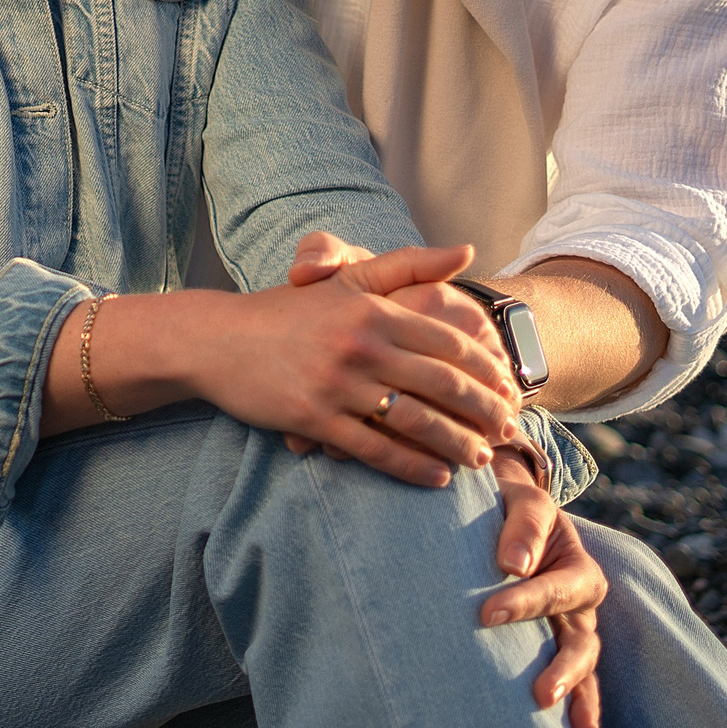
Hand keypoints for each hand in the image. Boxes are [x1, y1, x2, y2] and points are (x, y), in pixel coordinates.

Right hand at [171, 247, 521, 487]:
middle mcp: (358, 345)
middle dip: (485, 413)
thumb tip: (466, 250)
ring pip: (416, 423)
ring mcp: (335, 384)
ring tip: (482, 459)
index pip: (449, 345)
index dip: (488, 372)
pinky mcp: (312, 418)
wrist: (215, 338)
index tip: (510, 391)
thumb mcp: (347, 279)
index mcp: (372, 310)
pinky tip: (436, 477)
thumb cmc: (287, 310)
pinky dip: (413, 467)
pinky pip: (376, 450)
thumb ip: (408, 264)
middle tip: (511, 431)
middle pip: (443, 386)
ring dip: (458, 446)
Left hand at [485, 449, 605, 727]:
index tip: (486, 613)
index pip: (556, 589)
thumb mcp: (521, 499)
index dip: (525, 602)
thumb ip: (523, 524)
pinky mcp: (555, 644)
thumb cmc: (509, 503)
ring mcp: (572, 628)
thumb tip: (512, 566)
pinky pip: (573, 677)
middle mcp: (581, 604)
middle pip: (583, 641)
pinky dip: (578, 703)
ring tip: (553, 716)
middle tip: (540, 695)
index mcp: (577, 565)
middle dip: (563, 669)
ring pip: (582, 665)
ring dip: (572, 692)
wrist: (503, 508)